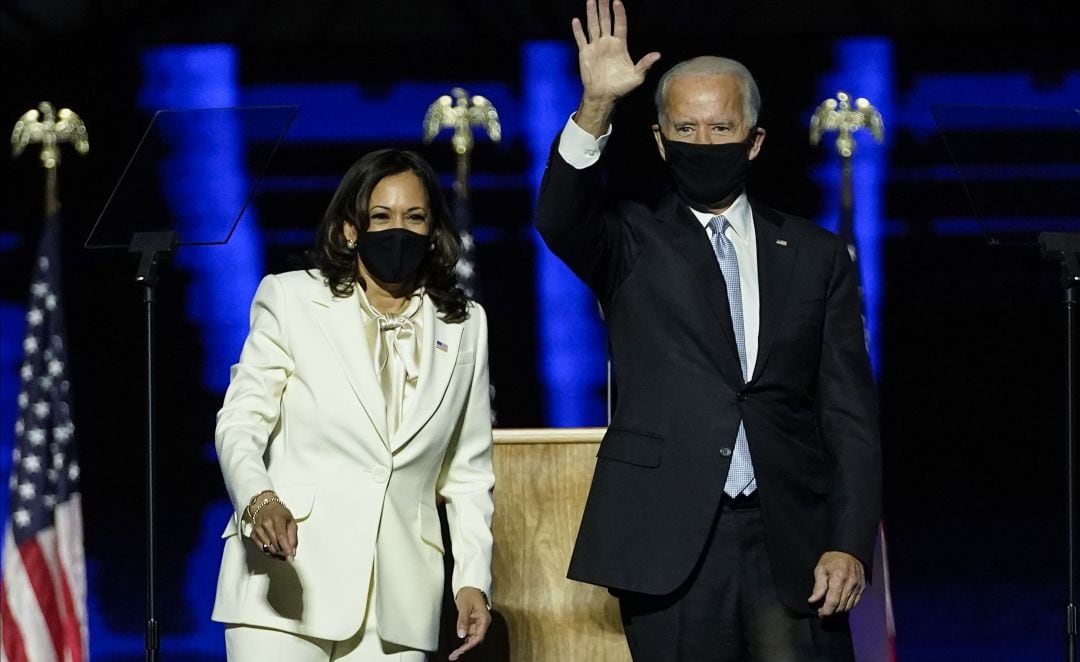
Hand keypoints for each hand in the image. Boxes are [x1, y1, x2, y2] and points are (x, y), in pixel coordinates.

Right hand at [251, 501, 297, 560]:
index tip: (290, 557)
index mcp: (278, 519)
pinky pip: (260, 548)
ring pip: (267, 548)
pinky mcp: (253, 534)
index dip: (286, 549)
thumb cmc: (279, 513)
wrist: (264, 505)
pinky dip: (268, 552)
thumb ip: (293, 536)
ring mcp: (258, 529)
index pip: (281, 537)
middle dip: (283, 552)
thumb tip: (293, 551)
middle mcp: (266, 524)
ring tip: (281, 553)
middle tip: (287, 555)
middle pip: (275, 544)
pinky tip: (273, 551)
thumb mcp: (291, 521)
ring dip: (276, 553)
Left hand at [447, 587, 490, 660]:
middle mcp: (482, 622)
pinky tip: (458, 647)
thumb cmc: (469, 593)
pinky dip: (463, 640)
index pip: (478, 636)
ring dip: (463, 646)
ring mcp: (478, 623)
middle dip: (465, 648)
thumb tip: (461, 634)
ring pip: (471, 638)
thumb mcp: (464, 606)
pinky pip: (469, 634)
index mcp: (484, 619)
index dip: (470, 645)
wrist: (469, 585)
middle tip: (454, 655)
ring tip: (454, 654)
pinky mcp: (473, 622)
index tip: (461, 650)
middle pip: (475, 639)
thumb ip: (463, 621)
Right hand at [570, 0, 660, 133]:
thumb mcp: (637, 77)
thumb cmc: (621, 87)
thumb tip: (658, 55)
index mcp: (620, 45)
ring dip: (591, 13)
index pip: (620, 25)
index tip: (617, 2)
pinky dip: (578, 30)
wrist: (604, 96)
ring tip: (591, 1)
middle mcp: (607, 43)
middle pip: (605, 21)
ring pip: (593, 26)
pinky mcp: (585, 53)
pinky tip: (576, 20)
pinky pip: (581, 39)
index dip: (619, 14)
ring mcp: (596, 47)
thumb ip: (645, 64)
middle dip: (604, 8)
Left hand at [808, 551, 864, 616]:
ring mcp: (858, 587)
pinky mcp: (862, 588)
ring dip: (838, 611)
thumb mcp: (821, 569)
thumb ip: (818, 586)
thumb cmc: (832, 560)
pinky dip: (847, 607)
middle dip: (831, 612)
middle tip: (823, 611)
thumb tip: (812, 600)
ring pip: (848, 607)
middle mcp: (850, 584)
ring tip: (830, 609)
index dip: (826, 611)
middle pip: (841, 606)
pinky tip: (840, 605)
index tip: (819, 613)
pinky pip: (855, 603)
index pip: (832, 601)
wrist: (850, 552)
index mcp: (838, 578)